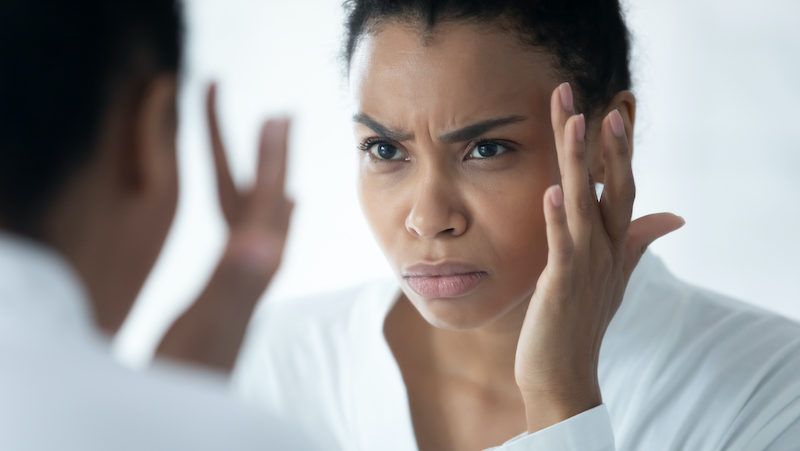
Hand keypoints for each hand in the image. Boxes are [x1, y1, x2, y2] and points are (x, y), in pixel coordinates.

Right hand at [157, 84, 292, 370]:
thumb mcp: (211, 321)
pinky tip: (267, 217)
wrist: (193, 409)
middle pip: (264, 200)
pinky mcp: (229, 294)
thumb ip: (236, 280)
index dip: (272, 158)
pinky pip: (249, 242)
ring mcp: (243, 281)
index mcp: (249, 268)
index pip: (265, 201)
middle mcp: (254, 270)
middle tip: (278, 116)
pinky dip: (256, 216)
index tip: (280, 115)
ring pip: (257, 218)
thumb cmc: (193, 369)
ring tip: (273, 153)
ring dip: (263, 179)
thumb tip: (261, 239)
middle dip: (268, 157)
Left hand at [514, 82, 683, 431]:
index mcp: (614, 245)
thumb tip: (674, 216)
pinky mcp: (563, 285)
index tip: (611, 109)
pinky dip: (558, 219)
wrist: (563, 373)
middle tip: (596, 100)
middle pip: (611, 187)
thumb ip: (638, 241)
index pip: (622, 187)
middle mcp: (606, 251)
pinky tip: (552, 190)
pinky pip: (562, 246)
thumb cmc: (581, 320)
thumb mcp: (614, 276)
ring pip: (585, 206)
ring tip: (573, 123)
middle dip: (605, 144)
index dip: (618, 150)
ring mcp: (586, 267)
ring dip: (579, 163)